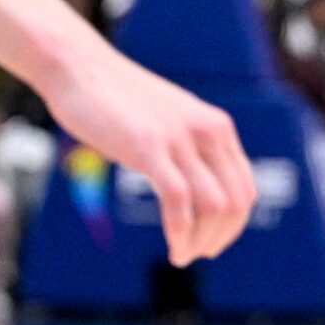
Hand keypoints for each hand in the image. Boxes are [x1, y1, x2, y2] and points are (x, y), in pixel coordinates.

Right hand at [40, 44, 254, 265]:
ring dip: (201, 240)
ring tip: (183, 255)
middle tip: (199, 253)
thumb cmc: (117, 98)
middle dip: (222, 237)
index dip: (235, 223)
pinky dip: (180, 233)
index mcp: (218, 128)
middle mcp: (209, 133)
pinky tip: (173, 248)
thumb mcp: (168, 120)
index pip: (245, 187)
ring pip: (214, 206)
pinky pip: (179, 201)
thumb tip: (192, 178)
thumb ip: (187, 146)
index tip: (213, 240)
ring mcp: (181, 140)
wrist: (79, 68)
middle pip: (236, 202)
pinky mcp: (150, 148)